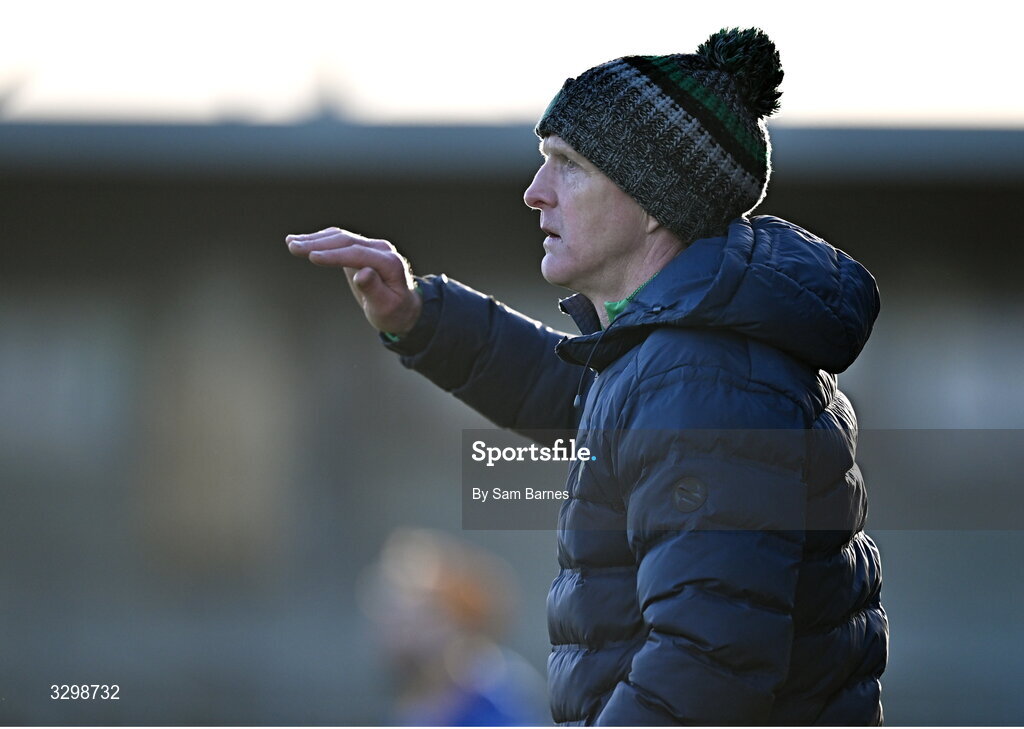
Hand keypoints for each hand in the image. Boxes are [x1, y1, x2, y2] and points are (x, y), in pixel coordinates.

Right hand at [286, 227, 422, 335]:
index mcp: (390, 263)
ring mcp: (371, 246)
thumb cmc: (394, 312)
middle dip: (318, 243)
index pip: (358, 254)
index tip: (311, 257)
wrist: (403, 308)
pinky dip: (319, 240)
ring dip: (315, 239)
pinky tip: (300, 240)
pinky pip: (338, 241)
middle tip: (293, 247)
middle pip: (347, 241)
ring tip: (291, 242)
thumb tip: (362, 273)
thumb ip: (374, 290)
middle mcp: (382, 250)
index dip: (334, 255)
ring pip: (340, 237)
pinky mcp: (360, 248)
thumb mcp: (386, 307)